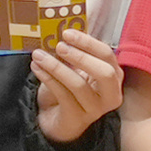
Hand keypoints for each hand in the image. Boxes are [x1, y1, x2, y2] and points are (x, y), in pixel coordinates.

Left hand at [31, 26, 123, 144]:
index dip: (88, 43)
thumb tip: (64, 31)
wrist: (59, 119)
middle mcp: (111, 94)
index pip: (107, 55)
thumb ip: (76, 52)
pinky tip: (36, 68)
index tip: (67, 33)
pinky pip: (62, 95)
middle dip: (80, 56)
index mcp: (114, 77)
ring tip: (38, 55)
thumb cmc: (70, 90)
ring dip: (56, 67)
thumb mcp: (76, 69)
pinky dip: (48, 79)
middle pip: (104, 72)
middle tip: (59, 46)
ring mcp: (96, 109)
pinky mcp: (78, 118)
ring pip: (78, 84)